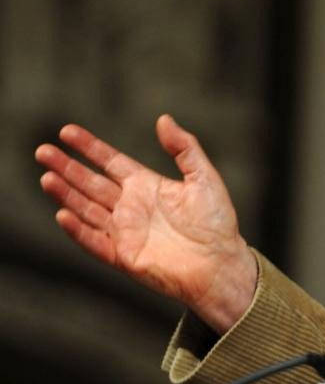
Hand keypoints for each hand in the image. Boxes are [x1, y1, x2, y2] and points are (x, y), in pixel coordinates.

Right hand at [34, 115, 257, 332]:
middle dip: (67, 167)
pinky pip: (94, 242)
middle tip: (43, 151)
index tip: (67, 131)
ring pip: (86, 209)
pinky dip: (79, 230)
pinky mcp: (123, 256)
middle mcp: (130, 206)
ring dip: (66, 194)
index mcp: (146, 185)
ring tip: (47, 177)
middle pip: (90, 183)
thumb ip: (184, 148)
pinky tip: (63, 215)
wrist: (222, 264)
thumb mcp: (204, 178)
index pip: (110, 162)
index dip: (89, 147)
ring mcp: (124, 231)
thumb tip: (164, 119)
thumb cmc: (217, 222)